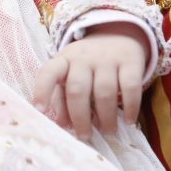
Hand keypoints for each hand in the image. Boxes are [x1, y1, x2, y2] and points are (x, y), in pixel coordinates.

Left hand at [33, 24, 150, 138]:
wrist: (117, 34)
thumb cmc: (88, 64)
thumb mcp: (71, 74)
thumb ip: (63, 99)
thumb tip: (63, 125)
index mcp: (64, 60)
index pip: (49, 73)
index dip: (42, 91)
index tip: (39, 111)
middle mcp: (83, 57)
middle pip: (77, 89)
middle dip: (80, 117)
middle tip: (84, 136)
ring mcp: (107, 58)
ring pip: (104, 91)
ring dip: (106, 116)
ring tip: (108, 131)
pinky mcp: (130, 61)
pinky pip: (130, 87)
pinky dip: (130, 107)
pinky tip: (129, 121)